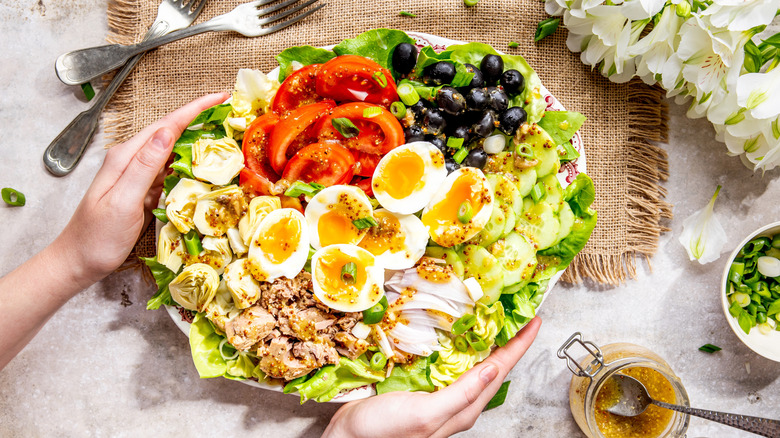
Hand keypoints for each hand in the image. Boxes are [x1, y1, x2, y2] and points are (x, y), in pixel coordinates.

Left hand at [54, 92, 228, 286]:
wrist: (78, 261)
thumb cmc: (97, 236)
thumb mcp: (123, 200)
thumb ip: (144, 166)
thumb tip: (167, 132)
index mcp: (126, 157)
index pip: (166, 125)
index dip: (195, 109)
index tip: (220, 96)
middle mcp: (131, 161)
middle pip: (171, 132)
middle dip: (200, 119)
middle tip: (229, 113)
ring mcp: (137, 176)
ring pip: (173, 152)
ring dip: (197, 142)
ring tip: (224, 135)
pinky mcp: (143, 191)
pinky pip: (171, 172)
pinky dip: (189, 167)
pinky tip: (203, 168)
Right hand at [322, 317, 541, 437]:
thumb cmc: (385, 433)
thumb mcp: (427, 413)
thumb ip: (462, 392)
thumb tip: (494, 366)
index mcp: (464, 408)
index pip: (501, 369)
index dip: (519, 344)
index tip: (534, 320)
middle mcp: (457, 401)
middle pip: (491, 364)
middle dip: (507, 338)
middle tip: (516, 310)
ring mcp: (439, 393)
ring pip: (471, 362)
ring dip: (484, 339)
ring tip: (492, 315)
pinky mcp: (421, 386)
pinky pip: (448, 361)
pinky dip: (456, 343)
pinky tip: (452, 332)